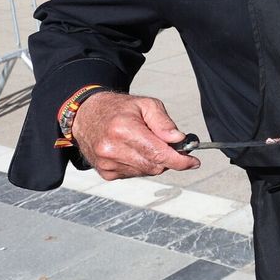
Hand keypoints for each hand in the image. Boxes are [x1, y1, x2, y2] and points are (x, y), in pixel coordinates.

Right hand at [71, 92, 199, 179]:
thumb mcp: (145, 104)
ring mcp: (107, 163)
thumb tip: (179, 140)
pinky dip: (141, 166)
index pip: (158, 153)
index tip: (193, 162)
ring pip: (146, 172)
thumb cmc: (118, 109)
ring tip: (146, 144)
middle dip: (169, 159)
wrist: (86, 116)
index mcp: (123, 130)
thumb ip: (164, 122)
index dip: (180, 160)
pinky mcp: (105, 172)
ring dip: (154, 162)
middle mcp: (112, 149)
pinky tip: (134, 151)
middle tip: (171, 146)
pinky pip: (134, 174)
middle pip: (155, 165)